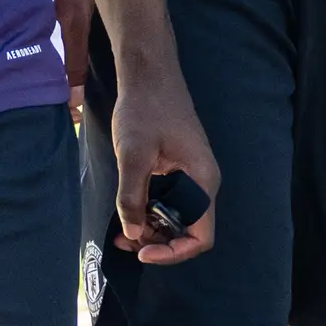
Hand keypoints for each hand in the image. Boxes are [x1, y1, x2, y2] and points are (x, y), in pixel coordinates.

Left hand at [108, 57, 218, 264]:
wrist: (148, 73)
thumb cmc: (145, 109)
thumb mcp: (133, 154)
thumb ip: (132, 196)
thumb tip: (132, 234)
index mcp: (202, 180)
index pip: (200, 236)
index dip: (173, 251)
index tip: (142, 252)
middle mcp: (203, 182)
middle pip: (188, 230)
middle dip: (158, 242)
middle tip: (124, 240)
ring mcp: (192, 175)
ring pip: (178, 217)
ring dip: (152, 229)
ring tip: (122, 232)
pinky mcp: (179, 168)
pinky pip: (170, 201)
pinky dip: (151, 211)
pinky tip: (129, 211)